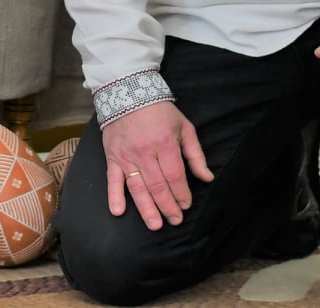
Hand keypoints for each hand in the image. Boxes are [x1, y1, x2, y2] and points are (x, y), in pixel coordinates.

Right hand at [102, 100, 212, 229]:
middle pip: (158, 186)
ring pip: (138, 188)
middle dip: (168, 207)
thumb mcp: (184, 127)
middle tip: (175, 220)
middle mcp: (145, 152)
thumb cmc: (160, 112)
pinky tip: (118, 211)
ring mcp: (127, 156)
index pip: (175, 177)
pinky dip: (114, 196)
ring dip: (147, 209)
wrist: (128, 93)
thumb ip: (195, 154)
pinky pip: (112, 180)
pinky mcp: (113, 157)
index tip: (186, 205)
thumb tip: (207, 178)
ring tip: (155, 225)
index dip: (182, 194)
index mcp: (165, 144)